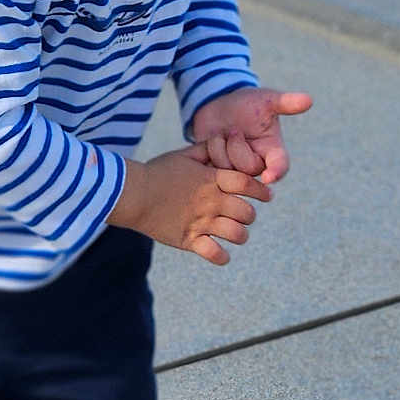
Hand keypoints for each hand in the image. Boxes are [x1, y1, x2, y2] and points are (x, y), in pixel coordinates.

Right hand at [108, 148, 271, 265]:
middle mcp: (211, 202)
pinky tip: (219, 252)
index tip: (267, 195)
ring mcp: (201, 222)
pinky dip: (221, 256)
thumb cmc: (156, 171)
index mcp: (212, 180)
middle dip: (249, 215)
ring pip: (238, 234)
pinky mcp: (188, 240)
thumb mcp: (182, 155)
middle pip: (248, 212)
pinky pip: (215, 254)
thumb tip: (223, 142)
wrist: (132, 193)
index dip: (261, 190)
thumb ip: (205, 150)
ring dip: (239, 235)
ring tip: (234, 234)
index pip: (248, 184)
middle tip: (242, 215)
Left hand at [189, 87, 312, 183]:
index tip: (269, 177)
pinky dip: (205, 152)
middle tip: (233, 130)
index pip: (280, 166)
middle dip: (236, 147)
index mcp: (273, 150)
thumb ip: (286, 102)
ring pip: (226, 170)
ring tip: (220, 134)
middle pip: (247, 169)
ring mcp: (235, 169)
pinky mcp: (215, 170)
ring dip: (218, 147)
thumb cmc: (248, 103)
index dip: (276, 172)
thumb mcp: (266, 100)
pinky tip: (208, 142)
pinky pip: (208, 169)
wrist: (219, 104)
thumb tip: (309, 100)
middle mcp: (256, 164)